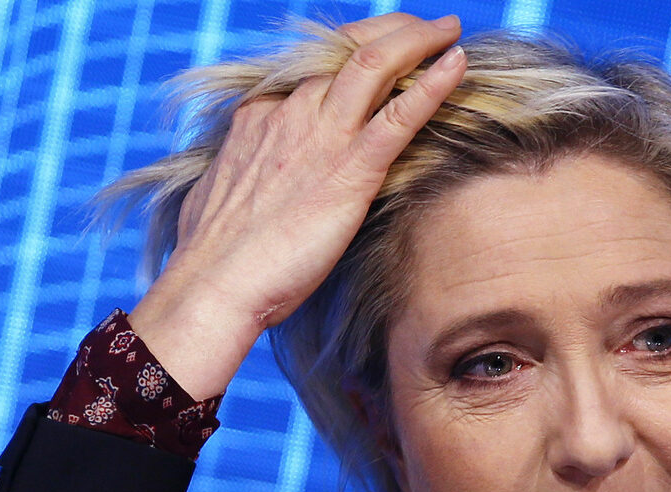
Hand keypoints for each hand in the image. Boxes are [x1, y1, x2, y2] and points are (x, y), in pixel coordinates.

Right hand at [128, 13, 466, 400]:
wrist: (213, 284)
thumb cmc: (212, 256)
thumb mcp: (217, 196)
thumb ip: (241, 175)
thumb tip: (240, 183)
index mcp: (259, 117)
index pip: (313, 68)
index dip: (351, 52)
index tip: (379, 51)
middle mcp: (290, 113)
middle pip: (347, 50)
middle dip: (392, 30)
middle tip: (426, 28)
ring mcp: (320, 137)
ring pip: (375, 63)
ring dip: (417, 39)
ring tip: (449, 29)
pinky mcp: (348, 171)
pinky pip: (399, 116)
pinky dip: (433, 85)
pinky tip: (458, 65)